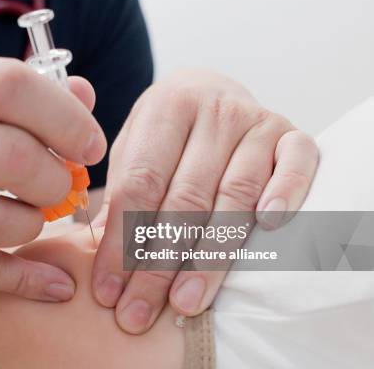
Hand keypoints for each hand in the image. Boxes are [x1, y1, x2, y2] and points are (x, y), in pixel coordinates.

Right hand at [0, 58, 105, 301]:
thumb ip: (28, 96)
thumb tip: (85, 95)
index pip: (7, 87)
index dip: (64, 117)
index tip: (90, 146)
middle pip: (8, 157)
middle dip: (55, 178)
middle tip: (61, 185)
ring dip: (36, 224)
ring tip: (36, 214)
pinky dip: (28, 280)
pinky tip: (56, 284)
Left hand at [92, 69, 318, 332]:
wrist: (211, 88)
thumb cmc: (165, 132)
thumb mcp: (134, 149)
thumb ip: (122, 194)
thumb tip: (104, 257)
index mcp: (164, 108)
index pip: (139, 185)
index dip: (121, 242)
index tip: (108, 290)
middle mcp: (212, 111)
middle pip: (184, 199)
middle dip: (158, 264)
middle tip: (139, 312)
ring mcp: (255, 121)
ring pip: (234, 195)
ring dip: (209, 256)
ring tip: (186, 302)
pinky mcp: (291, 134)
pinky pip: (296, 164)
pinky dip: (285, 194)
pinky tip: (269, 227)